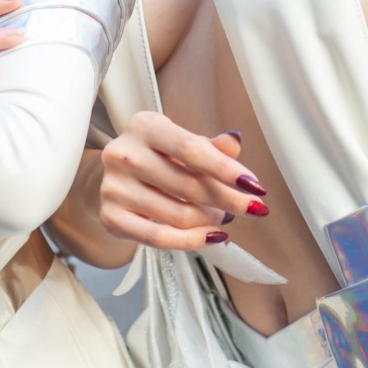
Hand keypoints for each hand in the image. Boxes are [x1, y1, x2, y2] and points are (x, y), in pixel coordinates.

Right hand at [99, 112, 268, 250]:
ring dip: (210, 220)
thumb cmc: (156, 157)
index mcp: (144, 126)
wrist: (113, 178)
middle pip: (188, 185)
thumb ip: (209, 146)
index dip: (227, 170)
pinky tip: (212, 237)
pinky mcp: (110, 216)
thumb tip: (235, 142)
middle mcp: (124, 153)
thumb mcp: (181, 143)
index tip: (256, 187)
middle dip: (228, 200)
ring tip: (223, 217)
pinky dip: (192, 241)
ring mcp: (113, 187)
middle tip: (251, 208)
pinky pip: (159, 237)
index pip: (192, 149)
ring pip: (178, 215)